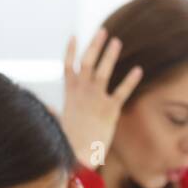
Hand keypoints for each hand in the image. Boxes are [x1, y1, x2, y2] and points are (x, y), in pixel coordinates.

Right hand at [62, 29, 143, 168]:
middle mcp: (82, 92)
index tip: (75, 36)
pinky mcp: (111, 109)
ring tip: (117, 41)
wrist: (77, 156)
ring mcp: (96, 98)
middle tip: (103, 31)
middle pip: (87, 62)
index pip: (68, 66)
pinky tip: (138, 70)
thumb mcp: (57, 123)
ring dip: (110, 55)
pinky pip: (122, 91)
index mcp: (69, 94)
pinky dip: (130, 80)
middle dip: (95, 45)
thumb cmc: (67, 142)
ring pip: (103, 70)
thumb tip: (48, 108)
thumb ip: (53, 112)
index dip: (71, 50)